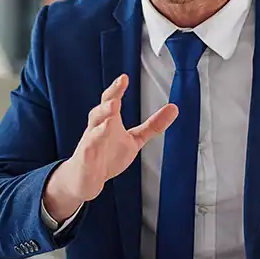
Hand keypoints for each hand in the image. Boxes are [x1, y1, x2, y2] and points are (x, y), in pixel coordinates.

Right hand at [43, 74, 177, 221]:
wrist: (85, 180)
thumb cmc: (106, 156)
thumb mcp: (134, 140)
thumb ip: (152, 126)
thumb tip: (174, 109)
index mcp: (108, 121)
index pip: (111, 100)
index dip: (117, 89)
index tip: (124, 78)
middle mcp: (97, 128)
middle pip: (101, 108)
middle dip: (110, 96)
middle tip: (119, 86)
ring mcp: (90, 143)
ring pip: (93, 126)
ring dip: (103, 115)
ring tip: (114, 105)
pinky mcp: (85, 158)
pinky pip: (88, 148)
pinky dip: (94, 141)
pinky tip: (100, 135)